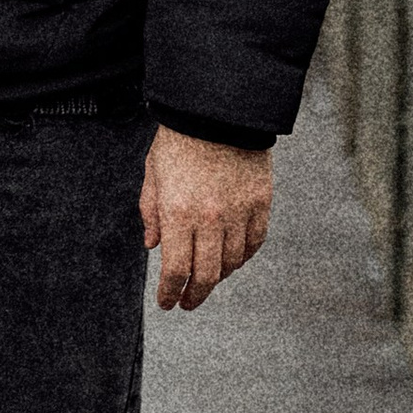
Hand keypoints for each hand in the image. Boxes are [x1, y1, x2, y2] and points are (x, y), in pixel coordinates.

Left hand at [141, 125, 272, 311]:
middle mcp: (210, 218)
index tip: (166, 303)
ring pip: (232, 262)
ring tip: (207, 279)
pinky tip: (232, 260)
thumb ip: (151, 212)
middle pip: (206, 275)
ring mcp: (239, 212)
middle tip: (187, 303)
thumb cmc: (179, 139)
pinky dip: (243, 257)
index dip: (170, 292)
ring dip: (219, 277)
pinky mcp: (261, 203)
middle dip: (194, 295)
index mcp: (178, 212)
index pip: (175, 270)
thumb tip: (153, 245)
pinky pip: (254, 242)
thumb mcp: (153, 173)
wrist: (217, 109)